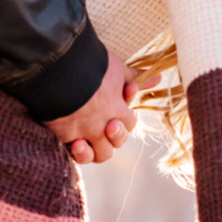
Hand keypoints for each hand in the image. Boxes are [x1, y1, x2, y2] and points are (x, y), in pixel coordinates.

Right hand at [45, 50, 138, 164]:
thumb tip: (159, 77)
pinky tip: (68, 139)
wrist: (63, 69)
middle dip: (113, 137)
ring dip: (92, 151)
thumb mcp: (117, 68)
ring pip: (95, 156)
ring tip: (82, 141)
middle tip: (104, 123)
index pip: (129, 124)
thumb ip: (135, 76)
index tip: (116, 98)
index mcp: (118, 110)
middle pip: (115, 144)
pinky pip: (69, 153)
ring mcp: (83, 133)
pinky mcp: (63, 135)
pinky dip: (70, 149)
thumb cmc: (93, 65)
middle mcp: (103, 126)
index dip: (124, 117)